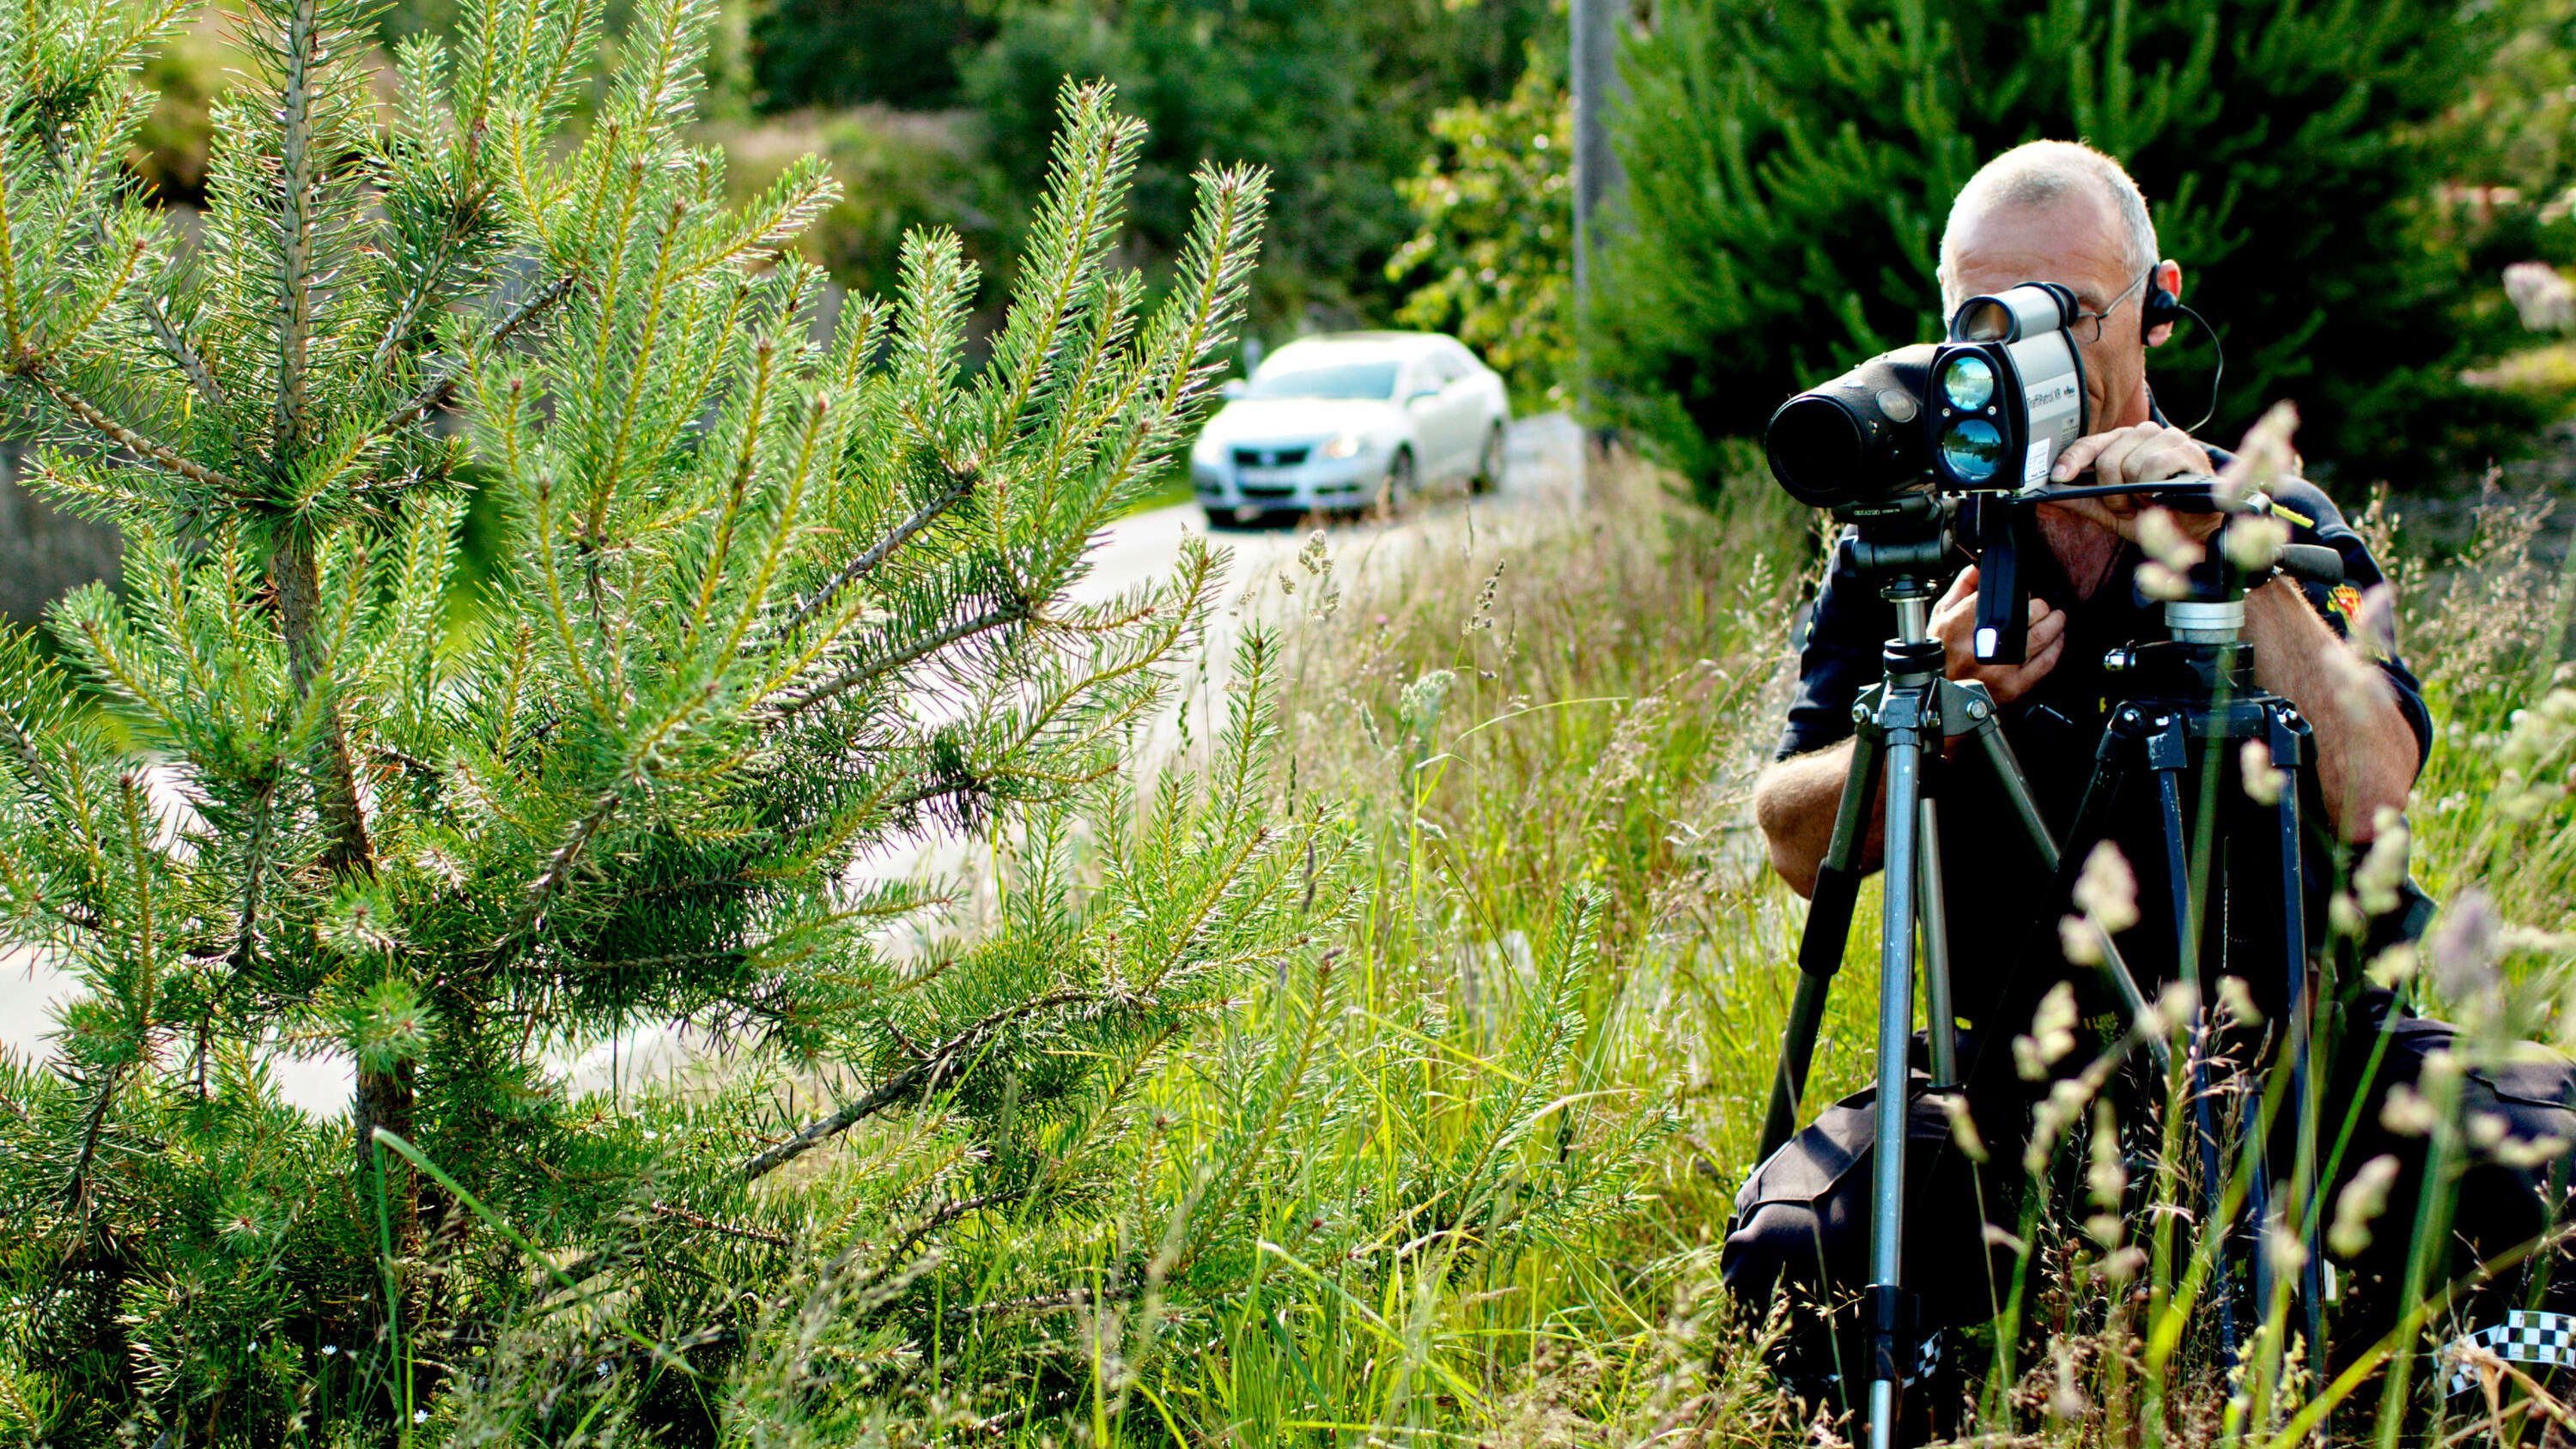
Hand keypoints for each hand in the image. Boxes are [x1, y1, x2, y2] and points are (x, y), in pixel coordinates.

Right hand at [1930, 564, 2066, 707]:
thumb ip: (1962, 587)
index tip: (2022, 595)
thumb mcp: (1941, 615)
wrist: (1935, 693)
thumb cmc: (1936, 654)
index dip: (2018, 591)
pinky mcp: (2012, 686)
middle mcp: (1983, 644)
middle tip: (2041, 607)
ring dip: (2055, 623)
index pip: (2003, 596)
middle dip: (2040, 606)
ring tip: (2056, 618)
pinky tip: (2055, 640)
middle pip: (2028, 613)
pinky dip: (2055, 648)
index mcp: (1963, 623)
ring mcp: (2000, 667)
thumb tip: (1980, 567)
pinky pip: (2044, 663)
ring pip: (2041, 636)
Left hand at [2045, 422, 2222, 545]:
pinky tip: (2163, 495)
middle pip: (2108, 458)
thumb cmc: (2154, 515)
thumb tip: (2050, 494)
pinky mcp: (2187, 449)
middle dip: (2112, 490)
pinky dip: (2155, 487)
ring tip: (2148, 501)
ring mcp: (2168, 438)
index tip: (2057, 476)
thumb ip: (2082, 500)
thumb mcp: (2112, 511)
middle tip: (2127, 505)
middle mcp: (2145, 434)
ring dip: (2136, 492)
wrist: (2193, 530)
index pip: (2091, 444)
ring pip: (2131, 463)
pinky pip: (2155, 465)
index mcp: (2124, 443)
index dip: (2072, 460)